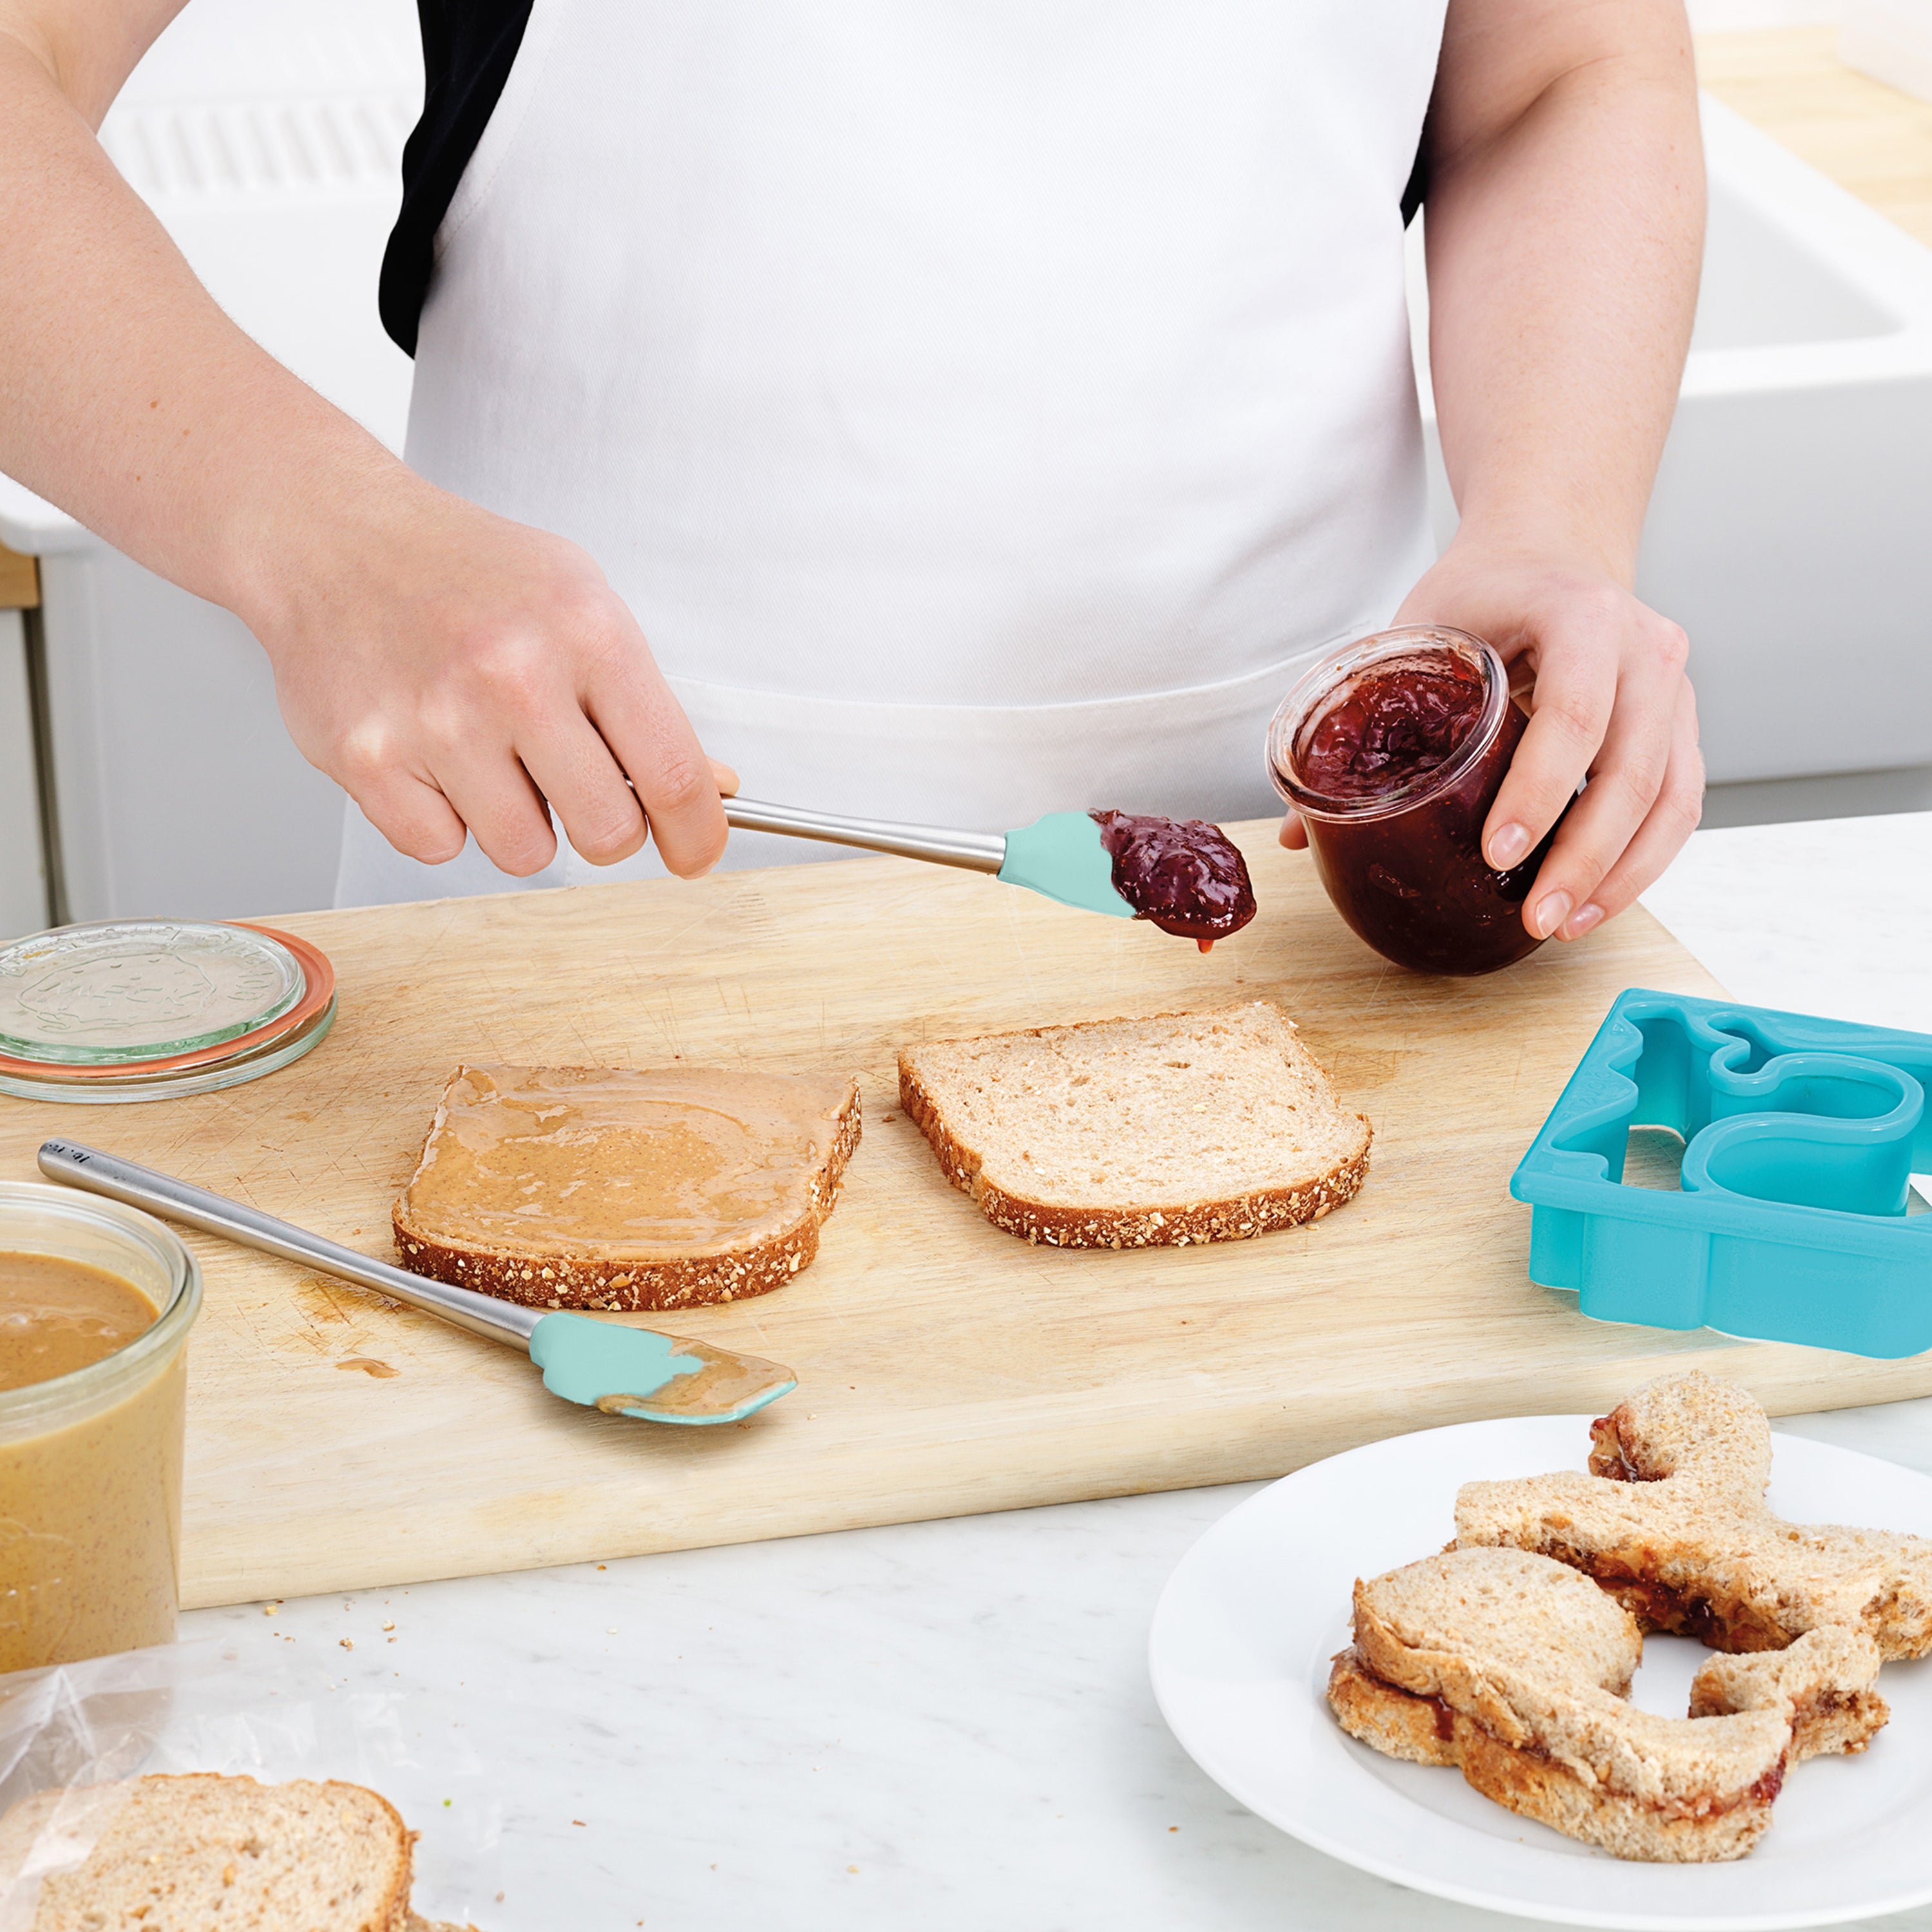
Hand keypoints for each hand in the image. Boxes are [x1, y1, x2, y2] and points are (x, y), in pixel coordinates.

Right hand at [247, 478, 733, 878]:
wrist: (333, 538)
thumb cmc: (465, 572)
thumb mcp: (582, 604)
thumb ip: (645, 704)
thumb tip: (711, 790)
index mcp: (587, 632)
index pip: (674, 774)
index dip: (697, 834)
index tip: (694, 853)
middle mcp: (514, 676)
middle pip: (608, 833)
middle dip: (603, 827)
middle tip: (574, 785)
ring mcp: (437, 722)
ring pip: (525, 853)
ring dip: (518, 821)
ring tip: (489, 751)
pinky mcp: (368, 760)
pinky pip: (441, 848)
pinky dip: (442, 817)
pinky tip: (430, 754)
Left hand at [1280, 541, 1702, 941]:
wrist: (1551, 549)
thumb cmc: (1481, 591)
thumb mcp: (1418, 628)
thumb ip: (1363, 718)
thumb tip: (1297, 832)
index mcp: (1582, 614)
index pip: (1574, 712)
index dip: (1537, 790)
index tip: (1496, 851)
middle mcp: (1648, 649)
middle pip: (1633, 769)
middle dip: (1584, 856)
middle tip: (1534, 917)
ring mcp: (1676, 689)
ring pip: (1670, 798)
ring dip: (1620, 874)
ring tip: (1561, 926)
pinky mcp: (1682, 725)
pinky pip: (1679, 804)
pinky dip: (1642, 861)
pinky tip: (1593, 902)